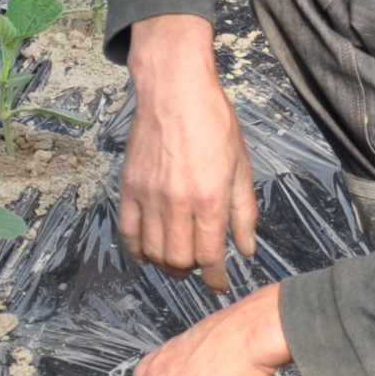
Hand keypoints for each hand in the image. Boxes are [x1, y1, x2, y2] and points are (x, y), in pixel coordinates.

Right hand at [117, 14, 257, 295]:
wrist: (174, 91)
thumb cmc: (213, 123)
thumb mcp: (240, 166)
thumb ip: (243, 212)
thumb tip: (246, 249)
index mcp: (210, 198)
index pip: (211, 255)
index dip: (215, 277)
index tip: (219, 284)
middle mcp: (177, 202)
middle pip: (179, 259)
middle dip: (191, 271)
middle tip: (199, 266)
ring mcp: (149, 196)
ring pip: (152, 251)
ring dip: (166, 264)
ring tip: (176, 260)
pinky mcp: (129, 188)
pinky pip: (128, 232)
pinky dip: (137, 250)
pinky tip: (147, 253)